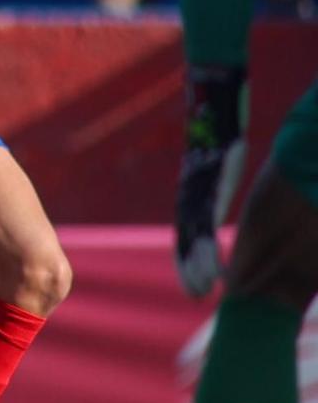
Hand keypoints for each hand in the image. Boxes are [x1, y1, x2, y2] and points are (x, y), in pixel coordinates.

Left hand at [175, 65, 246, 297]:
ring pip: (194, 238)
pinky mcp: (212, 187)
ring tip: (199, 291)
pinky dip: (208, 247)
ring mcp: (201, 192)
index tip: (194, 284)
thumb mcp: (215, 164)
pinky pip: (208, 223)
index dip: (188, 259)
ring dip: (197, 267)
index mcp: (194, 194)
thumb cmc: (215, 133)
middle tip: (194, 296)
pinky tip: (216, 268)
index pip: (187, 233)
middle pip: (186, 240)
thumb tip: (216, 190)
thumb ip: (214, 182)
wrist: (212, 106)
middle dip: (188, 269)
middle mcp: (192, 196)